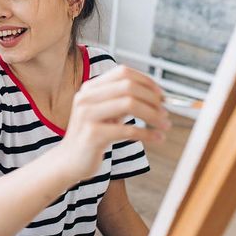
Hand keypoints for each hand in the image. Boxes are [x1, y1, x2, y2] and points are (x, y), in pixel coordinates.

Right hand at [58, 65, 170, 180]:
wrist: (69, 161)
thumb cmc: (92, 137)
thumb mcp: (105, 113)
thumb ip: (122, 100)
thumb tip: (156, 96)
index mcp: (90, 88)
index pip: (123, 73)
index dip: (146, 81)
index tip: (161, 95)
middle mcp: (86, 98)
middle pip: (128, 87)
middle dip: (153, 98)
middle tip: (165, 112)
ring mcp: (87, 115)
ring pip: (129, 104)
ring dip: (153, 115)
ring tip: (165, 125)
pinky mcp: (92, 135)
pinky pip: (127, 130)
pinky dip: (147, 133)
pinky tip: (157, 138)